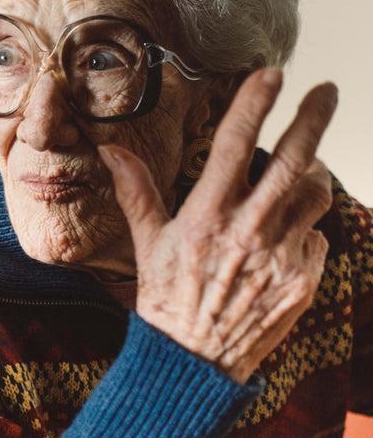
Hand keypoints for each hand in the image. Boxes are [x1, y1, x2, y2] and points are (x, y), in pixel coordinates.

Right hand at [98, 69, 336, 383]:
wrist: (193, 364)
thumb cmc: (166, 301)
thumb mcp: (147, 243)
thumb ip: (135, 191)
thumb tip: (110, 149)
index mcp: (208, 217)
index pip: (235, 145)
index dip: (255, 103)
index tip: (272, 73)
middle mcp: (250, 232)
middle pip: (294, 162)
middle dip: (313, 119)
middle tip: (327, 91)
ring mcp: (281, 258)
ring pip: (314, 197)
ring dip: (313, 176)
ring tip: (304, 170)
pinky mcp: (302, 282)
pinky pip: (316, 239)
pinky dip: (305, 230)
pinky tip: (282, 239)